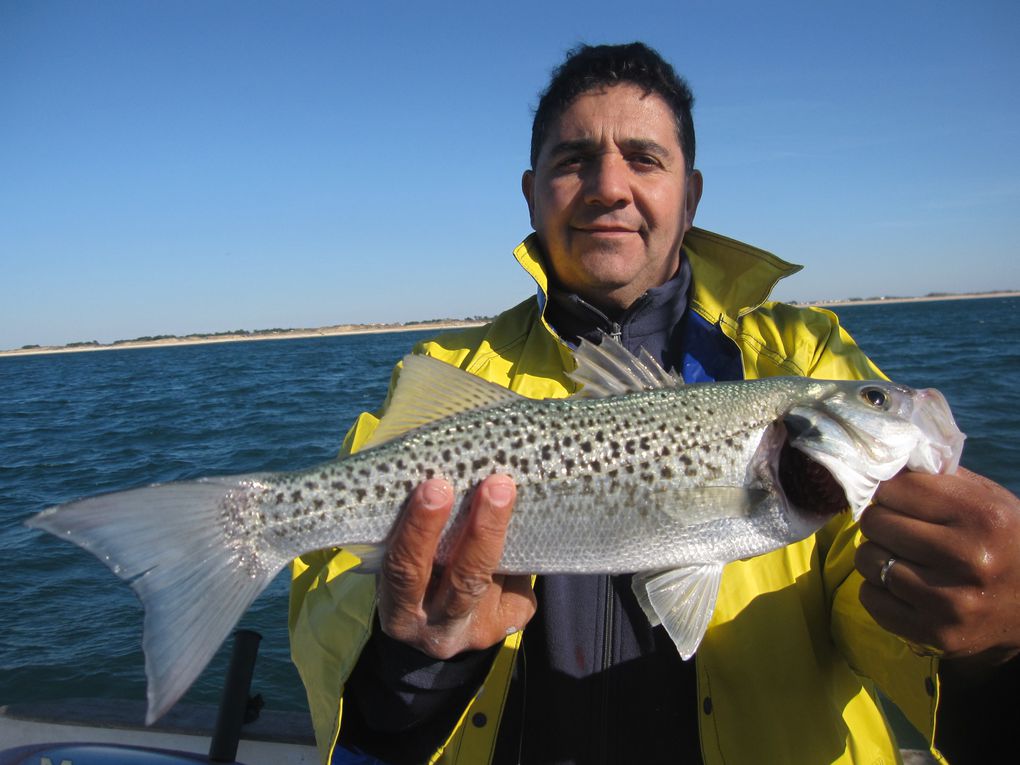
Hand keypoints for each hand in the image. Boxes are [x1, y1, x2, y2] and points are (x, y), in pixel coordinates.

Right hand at [376, 474, 536, 658]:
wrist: (435, 631)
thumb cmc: (412, 580)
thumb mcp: (399, 566)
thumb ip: (415, 537)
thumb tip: (448, 479)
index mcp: (400, 614)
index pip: (407, 571)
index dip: (421, 530)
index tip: (435, 488)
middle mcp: (439, 631)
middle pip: (466, 579)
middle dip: (483, 529)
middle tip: (496, 485)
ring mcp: (479, 631)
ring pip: (498, 576)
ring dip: (505, 530)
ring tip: (508, 489)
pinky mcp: (510, 622)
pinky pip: (518, 580)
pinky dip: (516, 550)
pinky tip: (512, 528)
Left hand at [856, 468, 1019, 667]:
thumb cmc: (1005, 541)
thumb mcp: (987, 500)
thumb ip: (936, 479)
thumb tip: (881, 464)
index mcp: (981, 516)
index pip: (895, 488)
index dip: (890, 491)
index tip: (897, 498)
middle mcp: (968, 558)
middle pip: (876, 522)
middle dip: (880, 521)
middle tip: (896, 528)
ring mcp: (951, 601)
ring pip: (868, 560)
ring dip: (876, 555)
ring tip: (899, 556)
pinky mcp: (936, 634)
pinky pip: (871, 598)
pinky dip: (877, 589)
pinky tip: (901, 585)